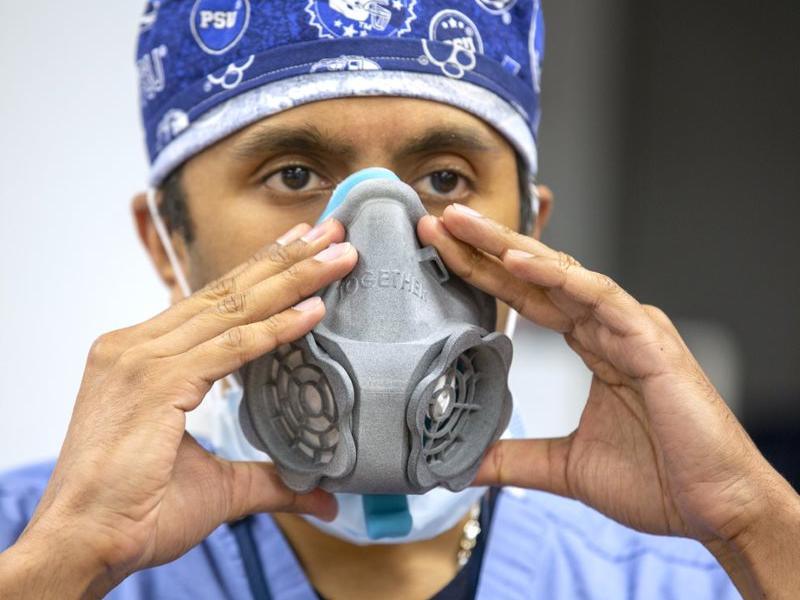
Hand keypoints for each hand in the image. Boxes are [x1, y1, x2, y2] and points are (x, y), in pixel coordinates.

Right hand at [3, 220, 355, 596]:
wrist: (83, 545)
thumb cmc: (136, 510)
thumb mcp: (217, 484)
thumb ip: (269, 478)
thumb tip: (319, 493)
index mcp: (142, 355)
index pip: (213, 302)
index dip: (262, 272)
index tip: (302, 247)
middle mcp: (139, 346)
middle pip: (229, 292)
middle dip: (287, 260)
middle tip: (333, 231)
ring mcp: (143, 359)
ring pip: (234, 309)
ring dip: (293, 280)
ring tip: (340, 256)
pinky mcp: (156, 383)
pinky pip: (230, 349)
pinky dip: (275, 329)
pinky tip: (315, 310)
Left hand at [418, 204, 799, 596]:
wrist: (716, 509)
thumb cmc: (658, 481)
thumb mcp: (565, 466)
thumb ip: (515, 457)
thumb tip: (464, 466)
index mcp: (593, 344)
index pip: (526, 298)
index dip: (483, 273)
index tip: (440, 253)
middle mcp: (608, 326)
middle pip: (535, 275)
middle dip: (484, 246)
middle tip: (439, 220)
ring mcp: (630, 328)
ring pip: (561, 273)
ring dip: (508, 246)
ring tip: (462, 225)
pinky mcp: (650, 340)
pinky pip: (598, 297)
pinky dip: (558, 277)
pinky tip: (516, 261)